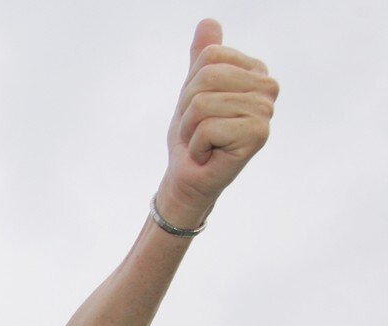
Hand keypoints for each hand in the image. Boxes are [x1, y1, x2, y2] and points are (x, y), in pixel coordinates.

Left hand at [158, 19, 278, 225]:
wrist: (190, 174)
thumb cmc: (193, 133)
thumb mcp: (193, 89)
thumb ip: (203, 56)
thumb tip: (208, 21)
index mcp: (255, 71)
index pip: (211, 55)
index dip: (191, 83)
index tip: (199, 107)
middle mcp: (268, 88)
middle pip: (206, 78)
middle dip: (188, 107)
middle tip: (198, 128)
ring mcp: (266, 111)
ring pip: (203, 103)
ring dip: (191, 128)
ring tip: (203, 141)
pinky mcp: (258, 134)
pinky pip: (207, 127)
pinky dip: (197, 145)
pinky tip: (209, 154)